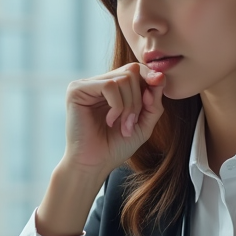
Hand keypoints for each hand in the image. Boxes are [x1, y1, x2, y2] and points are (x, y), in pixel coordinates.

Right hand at [63, 63, 166, 178]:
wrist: (94, 165)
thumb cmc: (115, 147)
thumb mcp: (143, 125)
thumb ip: (153, 102)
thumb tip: (159, 77)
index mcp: (112, 88)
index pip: (136, 70)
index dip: (150, 81)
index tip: (153, 98)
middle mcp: (98, 82)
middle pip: (132, 71)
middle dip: (139, 99)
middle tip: (130, 123)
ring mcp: (86, 84)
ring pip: (123, 78)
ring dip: (129, 105)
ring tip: (121, 125)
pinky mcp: (77, 89)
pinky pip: (109, 86)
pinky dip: (117, 106)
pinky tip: (109, 121)